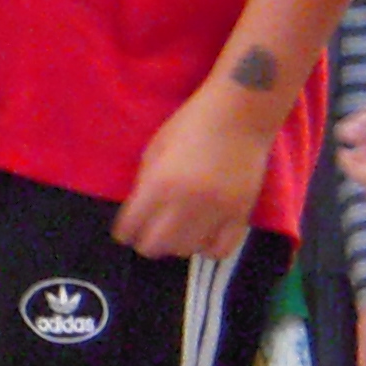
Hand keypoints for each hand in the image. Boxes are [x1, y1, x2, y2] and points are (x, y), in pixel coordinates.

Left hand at [115, 82, 268, 259]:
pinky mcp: (240, 215)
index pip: (132, 226)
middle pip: (156, 246)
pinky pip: (220, 250)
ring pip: (186, 251)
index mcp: (160, 184)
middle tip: (147, 235)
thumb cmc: (191, 125)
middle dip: (146, 243)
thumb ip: (144, 183)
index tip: (126, 231)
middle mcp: (186, 204)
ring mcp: (216, 212)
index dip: (125, 232)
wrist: (240, 115)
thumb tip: (138, 214)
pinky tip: (202, 237)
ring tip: (175, 234)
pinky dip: (206, 248)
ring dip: (176, 246)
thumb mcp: (155, 149)